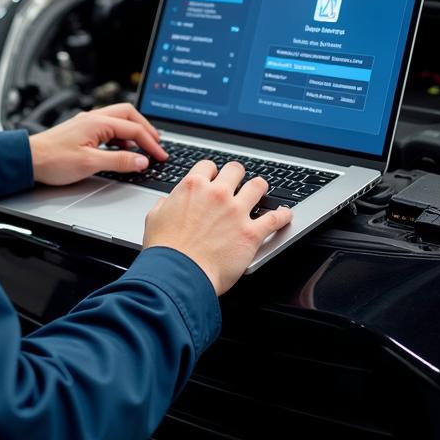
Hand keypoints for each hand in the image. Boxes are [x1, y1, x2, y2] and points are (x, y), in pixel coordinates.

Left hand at [28, 103, 167, 185]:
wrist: (29, 159)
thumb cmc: (53, 160)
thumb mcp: (90, 164)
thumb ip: (118, 161)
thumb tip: (141, 161)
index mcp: (98, 122)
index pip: (133, 129)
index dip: (151, 144)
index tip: (161, 156)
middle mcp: (93, 118)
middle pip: (128, 115)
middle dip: (145, 129)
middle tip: (157, 145)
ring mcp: (87, 123)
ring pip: (118, 119)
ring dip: (133, 131)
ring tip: (143, 147)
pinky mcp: (82, 130)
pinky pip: (108, 127)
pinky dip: (120, 136)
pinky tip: (121, 149)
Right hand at [143, 160, 291, 295]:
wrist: (178, 274)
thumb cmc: (165, 250)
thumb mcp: (154, 218)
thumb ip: (164, 205)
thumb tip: (165, 203)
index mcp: (193, 186)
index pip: (208, 166)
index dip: (212, 172)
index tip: (214, 178)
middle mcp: (217, 193)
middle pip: (236, 170)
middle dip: (237, 175)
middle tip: (239, 183)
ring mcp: (236, 211)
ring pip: (258, 186)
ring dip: (260, 188)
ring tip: (261, 191)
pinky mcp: (251, 232)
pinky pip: (275, 218)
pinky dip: (283, 215)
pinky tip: (286, 215)